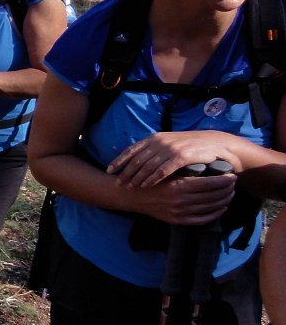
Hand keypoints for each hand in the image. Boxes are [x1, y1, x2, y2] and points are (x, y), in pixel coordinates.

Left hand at [108, 131, 240, 187]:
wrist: (214, 143)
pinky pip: (162, 170)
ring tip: (129, 187)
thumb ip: (153, 148)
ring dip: (136, 178)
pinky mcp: (181, 156)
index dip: (119, 160)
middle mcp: (160, 141)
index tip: (109, 170)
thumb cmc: (190, 145)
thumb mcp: (168, 143)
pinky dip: (152, 179)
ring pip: (147, 166)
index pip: (131, 150)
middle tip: (117, 183)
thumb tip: (137, 157)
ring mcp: (170, 148)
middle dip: (125, 172)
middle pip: (137, 159)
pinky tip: (145, 186)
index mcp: (154, 137)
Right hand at [128, 172, 235, 225]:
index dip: (224, 180)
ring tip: (230, 194)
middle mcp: (181, 200)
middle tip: (234, 184)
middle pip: (213, 196)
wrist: (131, 195)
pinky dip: (215, 214)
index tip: (232, 175)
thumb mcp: (165, 170)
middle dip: (227, 190)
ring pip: (210, 207)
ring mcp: (180, 212)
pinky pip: (202, 219)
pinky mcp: (178, 220)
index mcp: (179, 185)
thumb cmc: (149, 179)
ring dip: (224, 200)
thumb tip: (207, 164)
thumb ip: (183, 168)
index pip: (210, 183)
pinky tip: (221, 208)